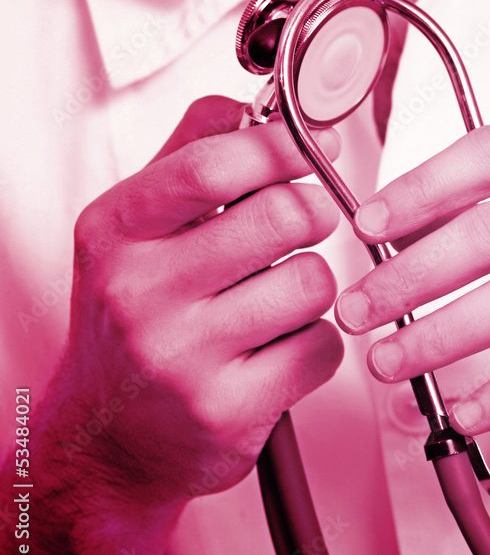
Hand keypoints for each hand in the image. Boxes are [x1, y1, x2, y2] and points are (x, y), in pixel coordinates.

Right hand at [51, 96, 343, 506]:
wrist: (103, 444)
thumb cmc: (128, 330)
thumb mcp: (132, 235)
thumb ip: (188, 161)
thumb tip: (253, 110)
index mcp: (117, 234)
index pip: (214, 165)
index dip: (282, 146)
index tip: (312, 147)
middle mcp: (142, 293)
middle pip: (283, 217)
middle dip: (314, 214)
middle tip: (307, 224)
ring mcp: (184, 357)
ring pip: (312, 283)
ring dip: (313, 287)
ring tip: (278, 300)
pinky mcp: (228, 410)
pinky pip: (320, 347)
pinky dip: (315, 344)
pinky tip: (279, 350)